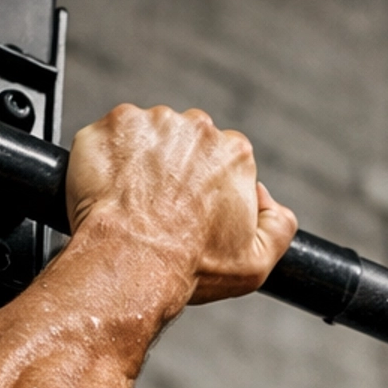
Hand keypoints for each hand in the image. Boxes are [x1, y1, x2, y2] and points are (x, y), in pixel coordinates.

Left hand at [65, 103, 297, 305]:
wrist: (133, 263)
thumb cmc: (192, 265)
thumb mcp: (257, 262)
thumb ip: (279, 225)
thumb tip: (267, 199)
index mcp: (235, 153)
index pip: (224, 158)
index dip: (208, 186)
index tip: (193, 209)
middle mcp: (197, 127)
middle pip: (186, 142)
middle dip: (175, 168)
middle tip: (162, 207)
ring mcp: (151, 122)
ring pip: (147, 136)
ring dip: (140, 162)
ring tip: (135, 202)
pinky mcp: (112, 125)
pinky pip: (110, 137)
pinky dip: (108, 160)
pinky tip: (112, 192)